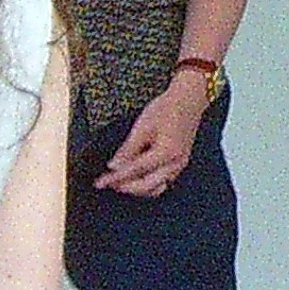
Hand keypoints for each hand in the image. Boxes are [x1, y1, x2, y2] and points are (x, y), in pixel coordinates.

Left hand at [96, 74, 209, 195]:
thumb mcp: (142, 126)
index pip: (135, 171)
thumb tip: (114, 166)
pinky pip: (163, 182)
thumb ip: (128, 150)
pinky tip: (137, 178)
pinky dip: (148, 184)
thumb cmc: (168, 109)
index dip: (115, 178)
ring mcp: (179, 165)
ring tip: (121, 182)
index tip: (101, 183)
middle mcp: (175, 163)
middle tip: (108, 183)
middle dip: (126, 187)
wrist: (188, 101)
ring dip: (137, 189)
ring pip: (156, 188)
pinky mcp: (179, 164)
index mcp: (166, 153)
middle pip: (146, 186)